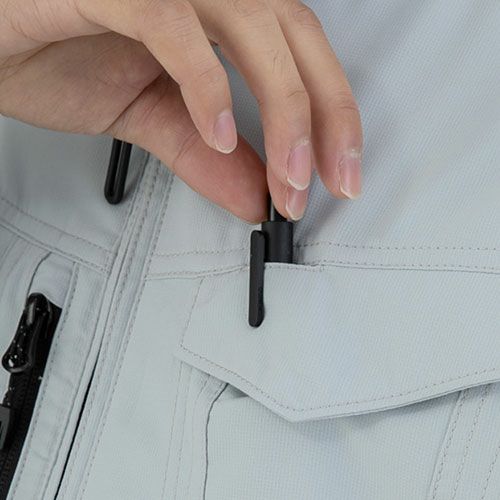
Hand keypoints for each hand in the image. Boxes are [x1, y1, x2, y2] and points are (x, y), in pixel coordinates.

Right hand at [0, 0, 361, 222]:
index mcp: (213, 14)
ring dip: (282, 109)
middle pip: (293, 37)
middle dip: (322, 117)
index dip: (329, 115)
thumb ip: (204, 154)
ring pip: (252, 27)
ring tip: (287, 175)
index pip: (298, 55)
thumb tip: (253, 195)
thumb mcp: (149, 117)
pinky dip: (204, 82)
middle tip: (325, 184)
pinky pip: (172, 24)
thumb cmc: (56, 50)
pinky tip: (218, 132)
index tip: (336, 173)